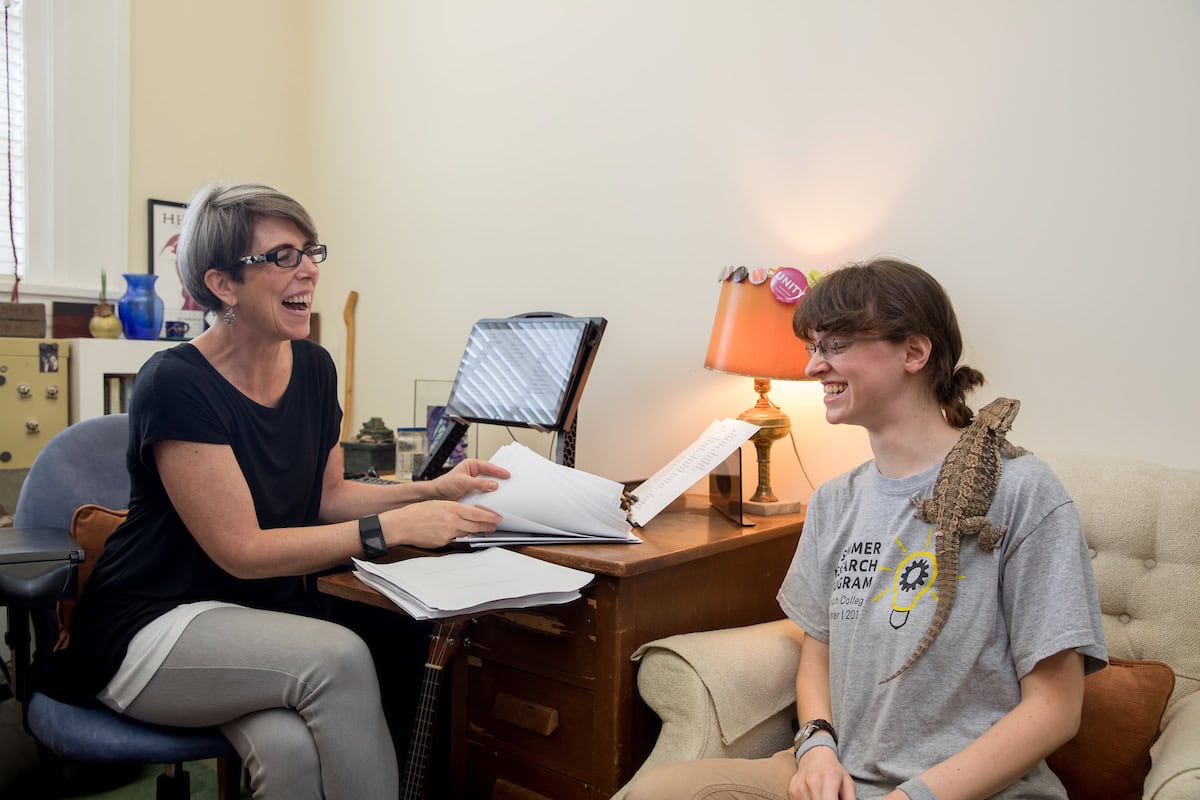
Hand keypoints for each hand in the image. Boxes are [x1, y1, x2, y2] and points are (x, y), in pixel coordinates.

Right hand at [382, 500, 502, 548]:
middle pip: (476, 525)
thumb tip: (464, 512)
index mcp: (451, 508)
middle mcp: (451, 521)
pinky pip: (455, 539)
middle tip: (495, 526)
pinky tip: (459, 534)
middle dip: (487, 526)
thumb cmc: (416, 513)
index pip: (476, 513)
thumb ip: (452, 508)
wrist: (401, 524)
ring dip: (475, 532)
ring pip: (467, 533)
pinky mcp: (442, 542)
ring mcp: (448, 533)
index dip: (489, 516)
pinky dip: (458, 537)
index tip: (497, 517)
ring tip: (483, 530)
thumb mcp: (438, 504)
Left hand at [428, 458, 510, 500]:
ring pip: (488, 486)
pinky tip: (493, 501)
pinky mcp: (474, 494)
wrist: (436, 497)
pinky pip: (484, 495)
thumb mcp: (463, 482)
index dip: (499, 471)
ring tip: (503, 493)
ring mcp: (474, 485)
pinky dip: (489, 498)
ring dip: (494, 491)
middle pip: (490, 476)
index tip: (507, 475)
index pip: (488, 467)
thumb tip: (493, 485)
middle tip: (509, 483)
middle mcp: (474, 474)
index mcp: (471, 465)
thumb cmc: (444, 485)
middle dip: (499, 480)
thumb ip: (479, 483)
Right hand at [789, 745, 855, 799]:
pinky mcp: (792, 792)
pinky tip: (815, 796)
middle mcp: (812, 782)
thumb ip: (850, 799)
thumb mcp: (848, 783)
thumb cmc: (833, 770)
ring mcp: (800, 787)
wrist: (814, 755)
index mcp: (829, 778)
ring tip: (823, 796)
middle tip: (831, 798)